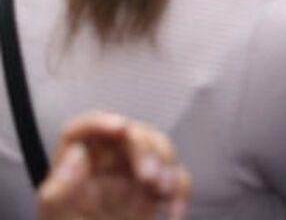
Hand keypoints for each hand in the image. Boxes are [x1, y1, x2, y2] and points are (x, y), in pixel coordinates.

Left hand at [37, 111, 190, 219]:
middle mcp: (106, 165)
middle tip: (148, 177)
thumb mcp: (58, 217)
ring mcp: (134, 177)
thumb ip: (58, 188)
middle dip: (146, 149)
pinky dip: (181, 192)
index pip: (83, 129)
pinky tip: (174, 212)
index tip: (120, 127)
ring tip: (162, 191)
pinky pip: (178, 178)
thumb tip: (79, 155)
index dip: (100, 122)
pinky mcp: (155, 193)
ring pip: (161, 149)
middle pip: (132, 134)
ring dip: (167, 167)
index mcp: (76, 166)